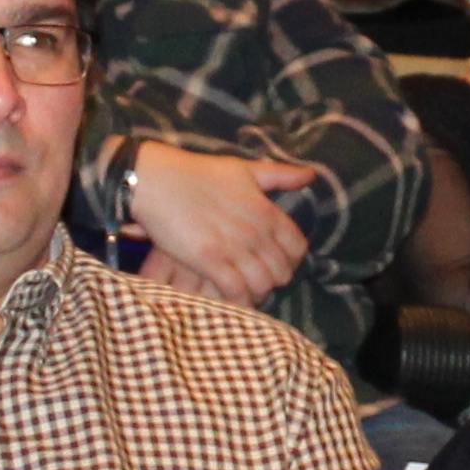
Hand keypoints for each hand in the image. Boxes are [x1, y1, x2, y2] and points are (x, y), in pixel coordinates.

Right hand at [120, 144, 324, 304]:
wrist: (158, 181)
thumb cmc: (199, 173)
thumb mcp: (244, 169)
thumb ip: (280, 175)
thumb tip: (311, 175)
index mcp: (266, 211)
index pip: (298, 247)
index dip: (292, 260)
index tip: (278, 261)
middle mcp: (256, 232)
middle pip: (282, 271)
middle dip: (274, 278)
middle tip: (258, 278)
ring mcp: (234, 248)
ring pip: (263, 285)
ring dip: (256, 291)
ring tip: (244, 289)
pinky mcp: (210, 262)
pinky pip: (237, 292)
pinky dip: (238, 299)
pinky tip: (230, 297)